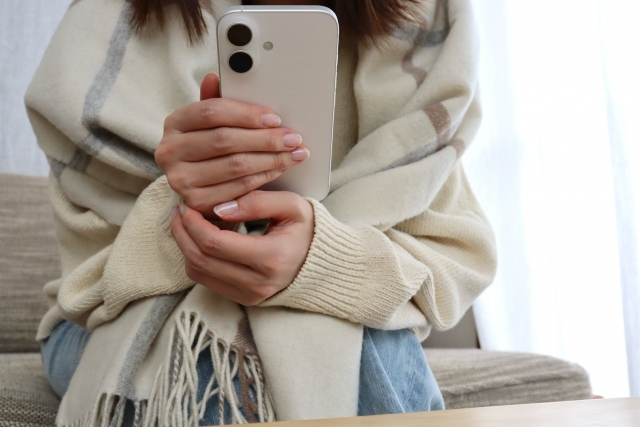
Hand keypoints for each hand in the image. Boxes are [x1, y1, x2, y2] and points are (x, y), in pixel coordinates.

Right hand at [155, 73, 309, 214]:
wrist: (195, 185)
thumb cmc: (206, 148)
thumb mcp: (208, 123)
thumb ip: (215, 101)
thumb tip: (214, 77)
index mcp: (174, 123)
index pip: (212, 112)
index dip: (247, 114)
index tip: (274, 119)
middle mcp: (170, 152)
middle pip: (225, 140)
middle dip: (265, 139)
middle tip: (292, 138)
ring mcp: (181, 179)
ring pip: (235, 166)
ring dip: (271, 159)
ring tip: (293, 153)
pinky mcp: (197, 202)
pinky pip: (239, 188)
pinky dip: (264, 177)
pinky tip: (279, 168)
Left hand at [170, 190, 313, 305]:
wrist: (320, 261)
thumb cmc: (306, 229)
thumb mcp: (291, 206)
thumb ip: (256, 202)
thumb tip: (219, 208)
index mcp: (271, 258)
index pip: (215, 243)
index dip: (193, 223)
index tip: (187, 204)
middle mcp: (259, 283)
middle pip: (201, 259)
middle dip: (183, 233)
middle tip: (179, 211)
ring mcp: (250, 295)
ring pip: (198, 272)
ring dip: (185, 246)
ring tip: (186, 223)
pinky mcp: (243, 299)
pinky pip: (206, 280)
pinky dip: (196, 258)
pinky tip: (199, 239)